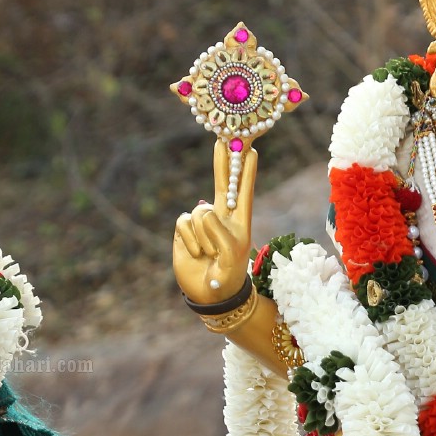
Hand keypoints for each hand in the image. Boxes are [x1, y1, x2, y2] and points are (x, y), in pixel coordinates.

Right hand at [172, 139, 257, 305]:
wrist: (210, 295)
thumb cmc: (228, 277)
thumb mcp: (231, 255)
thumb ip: (220, 231)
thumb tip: (203, 211)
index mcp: (240, 221)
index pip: (243, 191)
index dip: (245, 171)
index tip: (250, 151)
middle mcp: (221, 217)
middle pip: (222, 183)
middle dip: (223, 163)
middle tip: (224, 140)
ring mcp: (202, 223)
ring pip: (200, 212)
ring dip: (204, 236)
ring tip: (210, 254)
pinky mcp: (185, 230)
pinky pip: (185, 222)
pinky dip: (191, 240)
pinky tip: (197, 253)